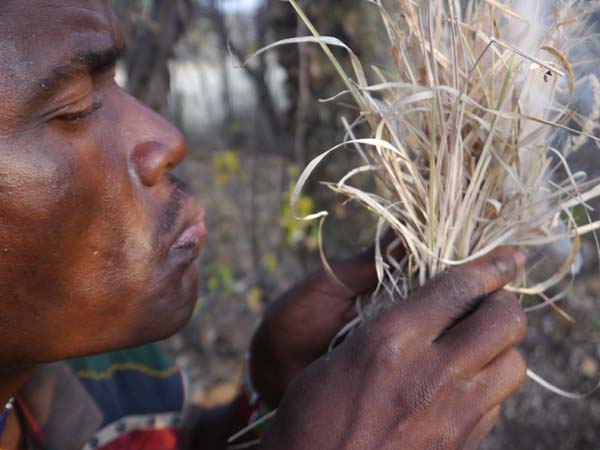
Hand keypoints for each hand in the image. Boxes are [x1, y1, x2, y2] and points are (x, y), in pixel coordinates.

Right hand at [260, 248, 526, 449]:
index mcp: (391, 341)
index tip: (508, 257)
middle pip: (505, 322)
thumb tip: (426, 308)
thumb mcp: (337, 357)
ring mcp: (452, 415)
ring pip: (514, 365)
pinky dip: (486, 385)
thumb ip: (387, 329)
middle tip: (491, 300)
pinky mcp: (461, 444)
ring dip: (501, 347)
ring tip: (477, 344)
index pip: (458, 288)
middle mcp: (430, 375)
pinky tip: (460, 384)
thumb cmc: (311, 414)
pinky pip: (496, 404)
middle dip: (505, 303)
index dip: (491, 266)